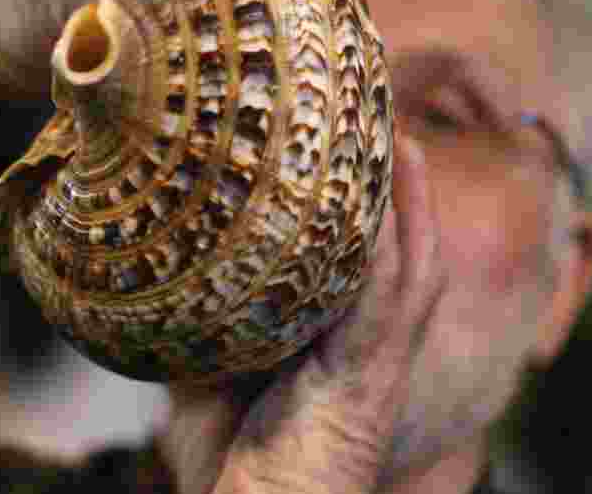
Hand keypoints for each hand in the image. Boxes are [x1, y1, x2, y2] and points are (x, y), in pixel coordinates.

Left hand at [161, 135, 447, 493]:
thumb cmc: (241, 459)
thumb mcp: (224, 372)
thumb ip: (218, 322)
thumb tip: (179, 269)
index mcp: (344, 341)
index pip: (372, 260)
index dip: (379, 208)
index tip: (356, 151)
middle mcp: (372, 345)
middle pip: (407, 253)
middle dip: (407, 193)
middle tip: (393, 132)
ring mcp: (376, 360)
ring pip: (411, 266)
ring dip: (410, 204)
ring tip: (398, 143)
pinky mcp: (369, 376)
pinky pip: (389, 297)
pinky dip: (391, 247)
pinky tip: (383, 198)